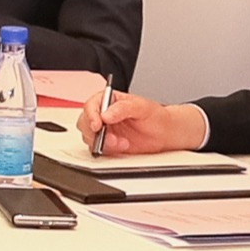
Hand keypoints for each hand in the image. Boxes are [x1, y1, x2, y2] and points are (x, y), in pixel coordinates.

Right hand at [89, 93, 208, 156]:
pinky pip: (97, 148)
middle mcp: (103, 115)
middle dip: (95, 132)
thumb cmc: (155, 116)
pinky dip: (107, 150)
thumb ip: (123, 108)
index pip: (91, 105)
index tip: (98, 125)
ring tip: (120, 143)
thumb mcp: (141, 107)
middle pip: (85, 122)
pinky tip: (121, 146)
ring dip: (102, 142)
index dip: (91, 115)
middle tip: (109, 138)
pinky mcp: (107, 144)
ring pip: (88, 137)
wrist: (164, 133)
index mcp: (109, 100)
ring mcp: (104, 130)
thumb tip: (106, 114)